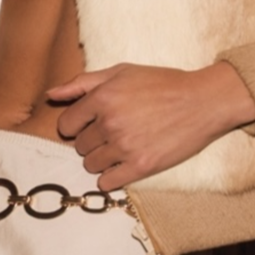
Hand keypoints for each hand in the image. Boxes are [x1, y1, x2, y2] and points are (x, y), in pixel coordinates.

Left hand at [48, 61, 254, 190]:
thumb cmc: (163, 83)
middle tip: (113, 132)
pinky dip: (110, 177)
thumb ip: (83, 83)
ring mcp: (124, 147)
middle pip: (79, 146)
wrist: (203, 101)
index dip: (76, 125)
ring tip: (121, 147)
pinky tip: (123, 165)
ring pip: (90, 164)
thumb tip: (51, 95)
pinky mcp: (141, 166)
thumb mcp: (122, 72)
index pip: (66, 125)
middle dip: (92, 140)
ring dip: (101, 158)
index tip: (90, 125)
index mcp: (102, 98)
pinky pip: (107, 182)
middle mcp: (109, 123)